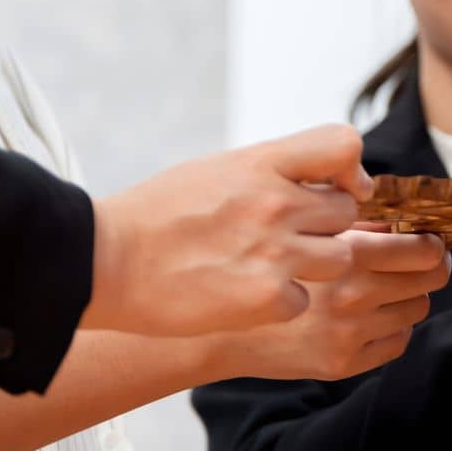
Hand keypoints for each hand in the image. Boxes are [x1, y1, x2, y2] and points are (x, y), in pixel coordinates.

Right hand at [85, 124, 373, 335]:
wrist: (101, 263)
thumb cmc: (157, 216)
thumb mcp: (217, 170)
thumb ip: (274, 170)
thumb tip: (331, 175)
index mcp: (261, 163)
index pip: (343, 146)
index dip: (351, 171)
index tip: (342, 189)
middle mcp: (275, 202)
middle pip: (346, 213)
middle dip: (325, 228)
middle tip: (289, 240)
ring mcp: (274, 251)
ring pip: (339, 259)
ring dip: (314, 267)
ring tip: (270, 268)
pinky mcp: (267, 296)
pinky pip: (306, 300)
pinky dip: (284, 304)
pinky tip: (247, 296)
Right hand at [211, 224, 450, 380]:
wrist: (215, 324)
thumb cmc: (262, 267)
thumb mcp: (305, 230)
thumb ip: (357, 225)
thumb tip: (406, 221)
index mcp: (346, 254)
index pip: (424, 250)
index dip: (433, 244)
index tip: (430, 242)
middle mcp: (352, 296)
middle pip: (430, 279)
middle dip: (427, 268)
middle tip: (416, 263)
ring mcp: (349, 334)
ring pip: (416, 309)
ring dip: (406, 297)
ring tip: (380, 290)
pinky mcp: (342, 364)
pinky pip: (397, 342)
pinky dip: (389, 328)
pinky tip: (365, 317)